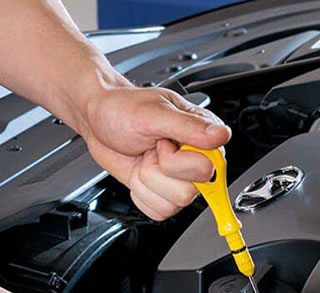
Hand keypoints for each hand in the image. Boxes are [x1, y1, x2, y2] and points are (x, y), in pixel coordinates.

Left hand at [75, 86, 230, 219]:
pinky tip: (139, 172)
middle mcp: (197, 159)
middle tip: (151, 148)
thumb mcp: (154, 113)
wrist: (98, 119)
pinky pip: (159, 211)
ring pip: (172, 204)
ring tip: (144, 157)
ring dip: (147, 181)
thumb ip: (189, 126)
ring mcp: (180, 178)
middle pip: (188, 192)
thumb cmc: (123, 109)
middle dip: (158, 171)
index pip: (208, 168)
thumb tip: (221, 135)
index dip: (178, 161)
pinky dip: (141, 194)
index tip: (163, 143)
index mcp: (205, 136)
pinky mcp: (164, 192)